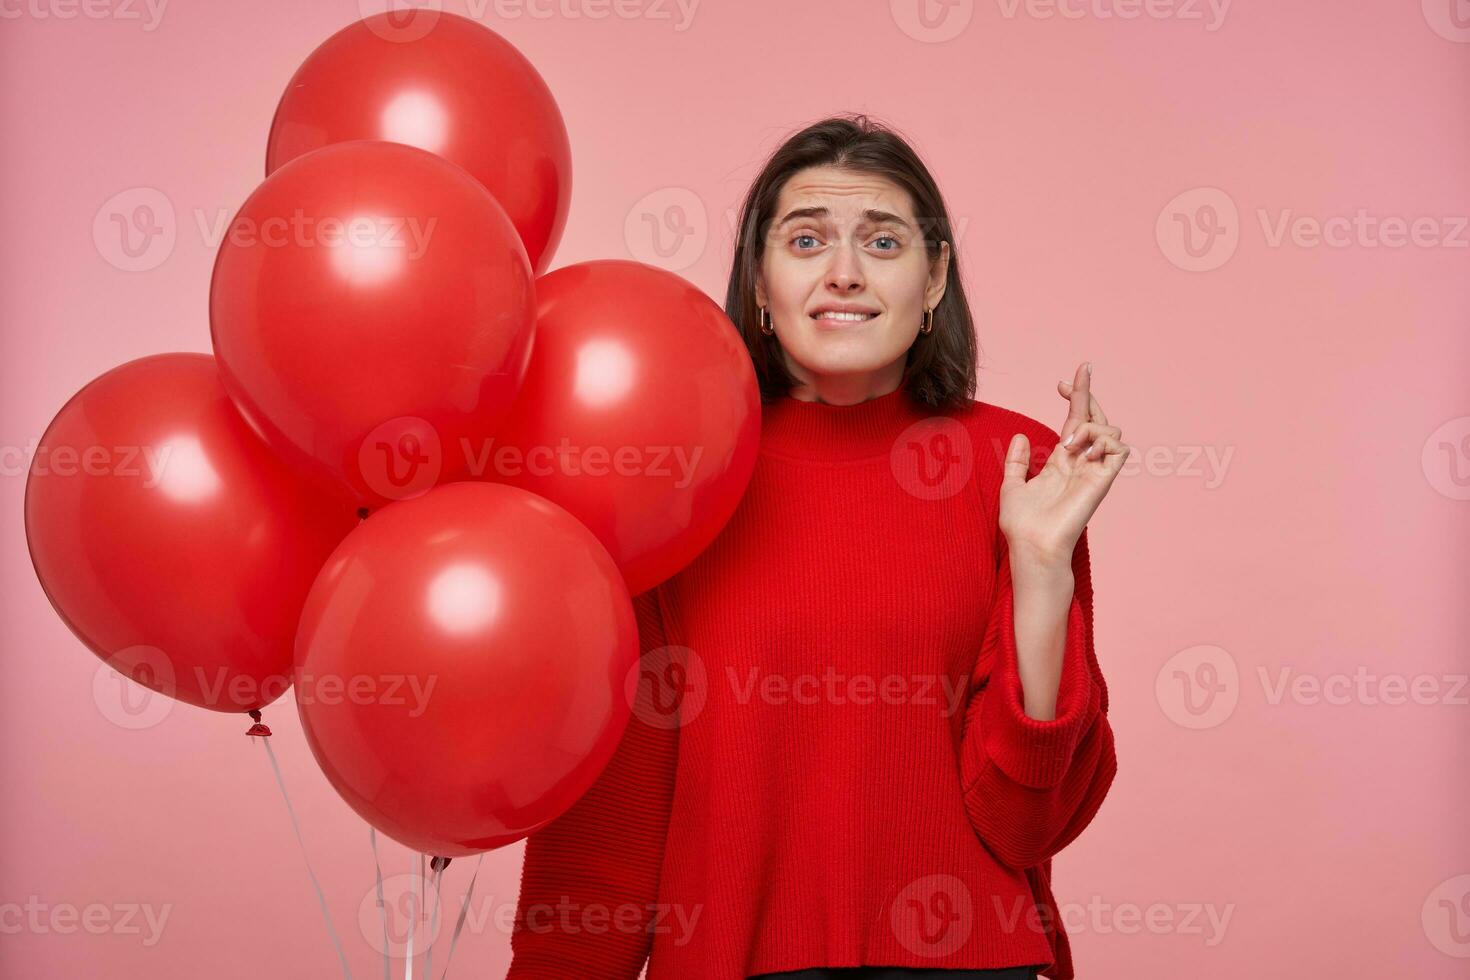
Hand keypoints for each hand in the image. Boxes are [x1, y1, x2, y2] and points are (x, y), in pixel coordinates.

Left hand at [1000, 361, 1128, 569]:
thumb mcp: (1011, 486)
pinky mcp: (1102, 481)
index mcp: (1062, 462)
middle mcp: (1082, 463)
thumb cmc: (1022, 525)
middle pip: (1095, 418)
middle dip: (1086, 394)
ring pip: (1110, 429)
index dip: (1074, 398)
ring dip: (1090, 425)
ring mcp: (1094, 471)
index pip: (1075, 421)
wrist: (1031, 547)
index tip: (1061, 382)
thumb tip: (1019, 437)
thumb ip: (1017, 463)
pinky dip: (1103, 440)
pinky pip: (1119, 449)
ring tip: (1068, 443)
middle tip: (1073, 378)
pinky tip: (1083, 450)